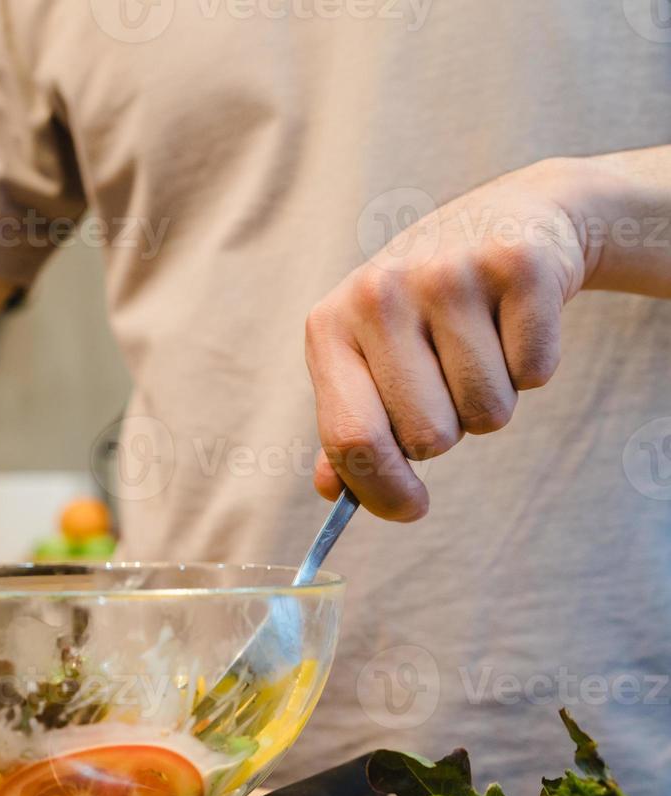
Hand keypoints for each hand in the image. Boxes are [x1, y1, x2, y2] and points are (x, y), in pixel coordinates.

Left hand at [305, 161, 589, 519]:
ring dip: (491, 399)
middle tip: (447, 382)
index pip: (350, 438)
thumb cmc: (424, 310)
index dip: (382, 491)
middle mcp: (378, 294)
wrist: (506, 219)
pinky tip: (513, 322)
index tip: (411, 508)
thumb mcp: (370, 356)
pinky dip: (533, 366)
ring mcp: (447, 274)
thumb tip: (331, 491)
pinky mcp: (517, 265)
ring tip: (479, 347)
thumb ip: (349, 424)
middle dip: (448, 432)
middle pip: (428, 438)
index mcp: (328, 326)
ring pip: (487, 412)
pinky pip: (535, 373)